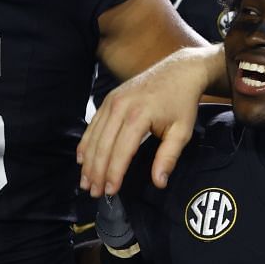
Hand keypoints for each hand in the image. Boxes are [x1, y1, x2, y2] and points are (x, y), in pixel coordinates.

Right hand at [77, 45, 223, 194]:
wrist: (179, 71)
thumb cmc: (182, 103)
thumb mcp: (182, 131)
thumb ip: (168, 157)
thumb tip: (159, 182)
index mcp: (139, 116)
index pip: (121, 152)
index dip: (113, 174)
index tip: (110, 191)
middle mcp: (120, 107)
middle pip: (102, 146)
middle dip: (96, 172)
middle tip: (94, 192)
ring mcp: (111, 101)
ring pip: (93, 137)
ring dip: (87, 161)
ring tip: (86, 182)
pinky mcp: (108, 99)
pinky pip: (92, 125)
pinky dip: (85, 143)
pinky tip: (82, 159)